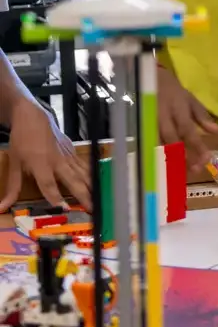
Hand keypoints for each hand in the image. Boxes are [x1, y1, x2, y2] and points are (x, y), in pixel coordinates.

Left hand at [0, 97, 90, 212]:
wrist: (33, 116)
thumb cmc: (21, 140)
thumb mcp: (14, 163)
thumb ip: (13, 187)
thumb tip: (2, 207)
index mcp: (40, 164)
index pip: (49, 185)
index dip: (56, 198)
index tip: (65, 210)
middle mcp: (57, 160)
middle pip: (73, 180)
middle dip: (83, 195)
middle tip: (93, 209)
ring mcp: (67, 154)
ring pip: (82, 172)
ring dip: (91, 187)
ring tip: (99, 200)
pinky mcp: (72, 150)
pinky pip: (84, 165)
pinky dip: (91, 175)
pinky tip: (97, 183)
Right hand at [157, 66, 217, 168]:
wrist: (149, 79)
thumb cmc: (173, 92)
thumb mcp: (190, 99)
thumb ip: (202, 116)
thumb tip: (217, 132)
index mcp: (178, 110)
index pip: (189, 130)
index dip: (197, 146)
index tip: (207, 159)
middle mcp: (163, 118)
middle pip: (173, 141)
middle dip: (184, 157)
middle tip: (195, 169)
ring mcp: (150, 124)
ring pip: (159, 145)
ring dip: (170, 160)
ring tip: (180, 173)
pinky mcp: (141, 128)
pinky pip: (149, 145)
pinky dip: (157, 157)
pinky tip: (163, 168)